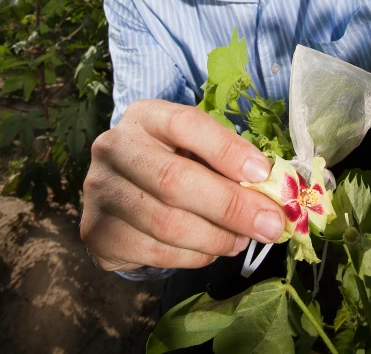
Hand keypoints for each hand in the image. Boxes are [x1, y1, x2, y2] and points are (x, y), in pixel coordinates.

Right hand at [80, 99, 285, 270]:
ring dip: (216, 238)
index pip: (185, 124)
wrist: (120, 191)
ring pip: (166, 223)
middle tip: (269, 224)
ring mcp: (100, 191)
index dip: (226, 149)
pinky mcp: (97, 232)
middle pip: (174, 179)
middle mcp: (113, 147)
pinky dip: (194, 256)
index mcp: (144, 115)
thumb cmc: (172, 160)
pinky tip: (212, 250)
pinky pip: (155, 252)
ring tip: (242, 239)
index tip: (263, 173)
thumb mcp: (195, 147)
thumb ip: (227, 161)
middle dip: (230, 206)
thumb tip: (273, 191)